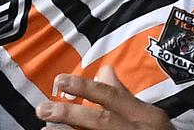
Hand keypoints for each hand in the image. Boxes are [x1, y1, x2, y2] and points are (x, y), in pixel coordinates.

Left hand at [35, 66, 174, 129]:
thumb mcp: (150, 115)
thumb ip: (125, 95)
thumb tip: (105, 70)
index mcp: (143, 116)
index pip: (111, 97)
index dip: (85, 88)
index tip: (60, 81)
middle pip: (99, 121)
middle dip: (70, 114)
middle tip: (43, 109)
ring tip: (45, 129)